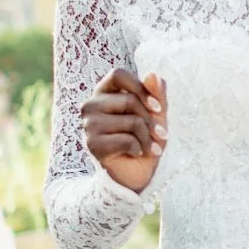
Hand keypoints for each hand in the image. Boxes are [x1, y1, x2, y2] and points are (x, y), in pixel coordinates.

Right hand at [82, 69, 165, 191]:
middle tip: (159, 135)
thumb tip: (153, 74)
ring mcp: (89, 125)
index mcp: (104, 92)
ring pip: (131, 121)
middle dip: (151, 120)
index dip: (140, 88)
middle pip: (129, 100)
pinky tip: (137, 154)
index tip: (157, 108)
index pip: (118, 74)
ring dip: (147, 138)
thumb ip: (156, 94)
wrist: (136, 174)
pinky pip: (126, 140)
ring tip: (149, 147)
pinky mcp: (93, 145)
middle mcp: (91, 106)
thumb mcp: (156, 115)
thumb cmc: (145, 139)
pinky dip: (139, 149)